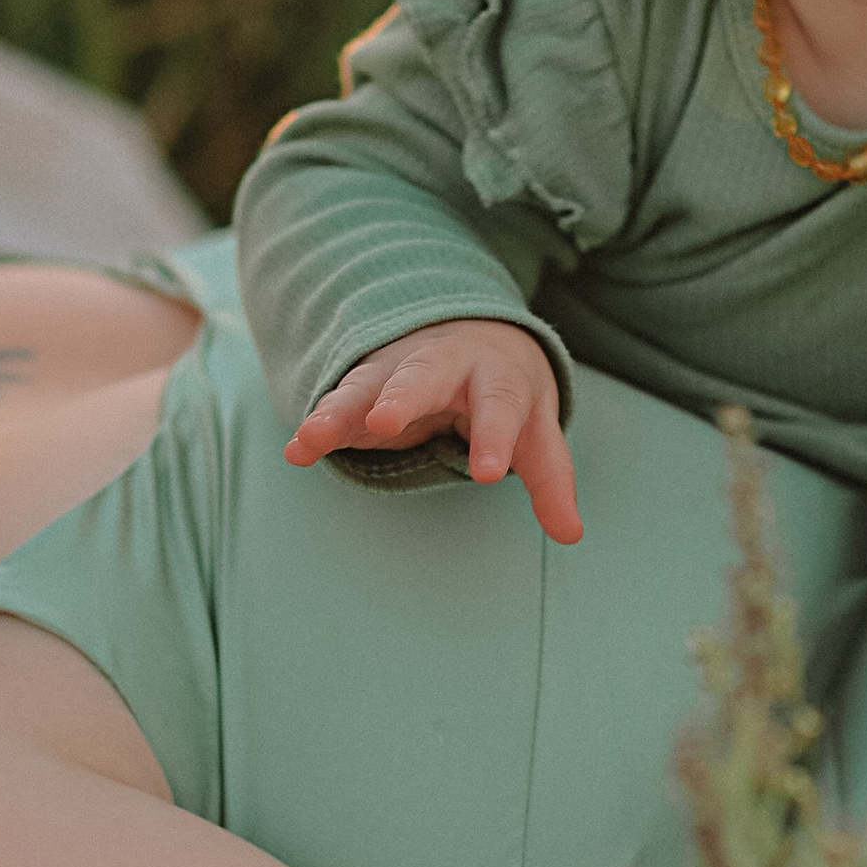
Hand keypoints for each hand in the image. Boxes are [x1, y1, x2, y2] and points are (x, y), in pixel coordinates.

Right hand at [284, 318, 582, 542]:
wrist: (471, 333)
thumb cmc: (507, 393)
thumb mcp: (536, 431)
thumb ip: (549, 480)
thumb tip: (570, 534)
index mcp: (497, 376)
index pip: (499, 406)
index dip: (495, 438)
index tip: (490, 473)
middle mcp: (443, 366)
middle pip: (422, 379)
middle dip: (402, 398)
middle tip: (385, 422)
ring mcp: (397, 374)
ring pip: (366, 388)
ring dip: (339, 411)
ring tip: (312, 438)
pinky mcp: (363, 390)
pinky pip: (337, 405)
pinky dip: (316, 427)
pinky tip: (297, 451)